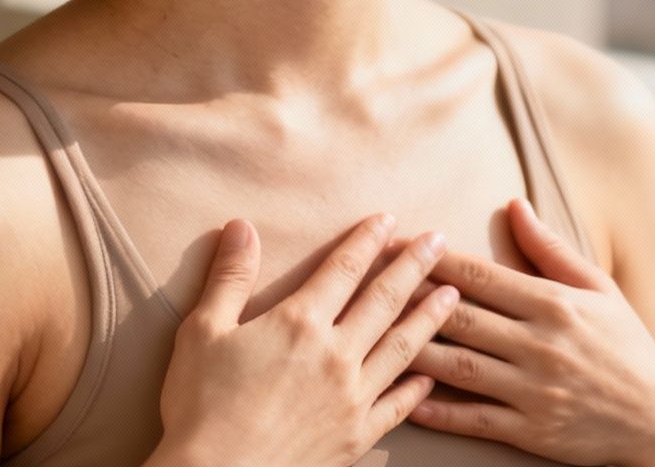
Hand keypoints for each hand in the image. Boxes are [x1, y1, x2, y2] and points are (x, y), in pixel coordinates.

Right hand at [157, 213, 459, 466]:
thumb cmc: (200, 406)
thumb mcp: (201, 331)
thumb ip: (229, 277)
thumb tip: (241, 226)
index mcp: (300, 323)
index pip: (344, 268)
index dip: (368, 240)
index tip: (389, 219)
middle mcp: (336, 354)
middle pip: (386, 299)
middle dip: (416, 265)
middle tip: (441, 240)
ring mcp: (352, 396)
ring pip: (403, 347)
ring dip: (431, 317)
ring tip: (454, 295)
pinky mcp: (356, 435)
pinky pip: (397, 406)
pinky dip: (417, 388)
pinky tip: (430, 376)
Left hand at [398, 197, 654, 466]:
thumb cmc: (625, 344)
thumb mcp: (598, 289)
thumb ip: (550, 249)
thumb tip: (514, 204)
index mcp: (555, 304)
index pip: (483, 277)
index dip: (437, 260)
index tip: (402, 245)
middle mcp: (541, 345)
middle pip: (461, 319)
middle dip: (410, 299)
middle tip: (370, 283)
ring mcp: (534, 390)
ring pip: (458, 368)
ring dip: (412, 351)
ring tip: (372, 337)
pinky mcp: (531, 431)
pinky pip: (474, 419)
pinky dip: (438, 411)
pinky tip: (406, 400)